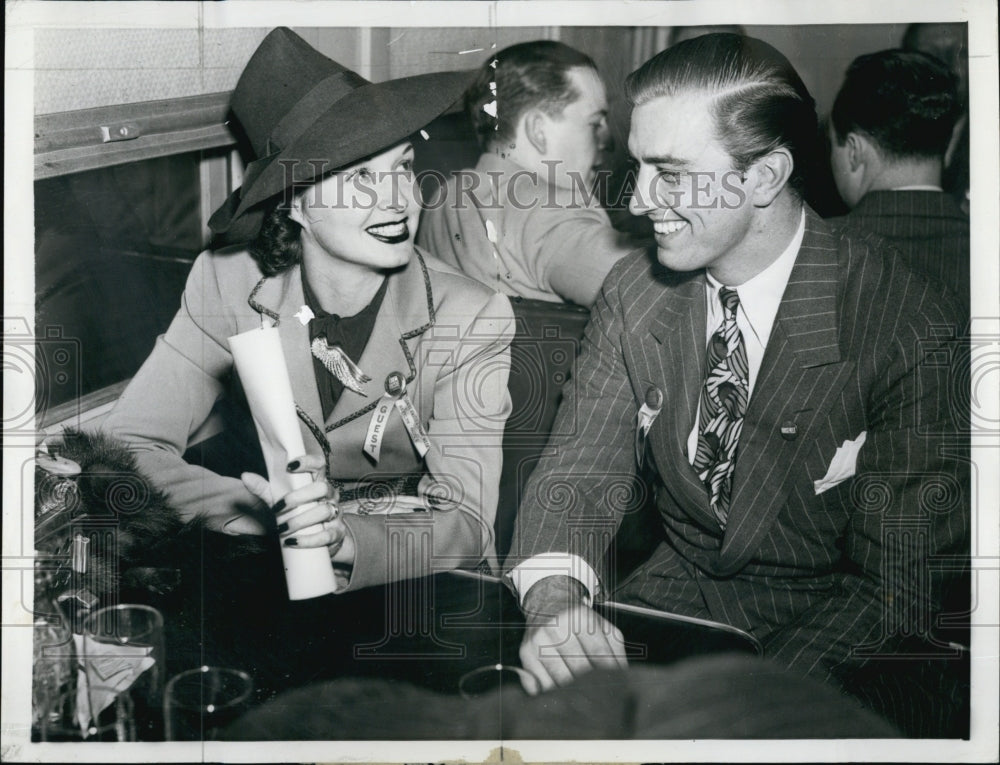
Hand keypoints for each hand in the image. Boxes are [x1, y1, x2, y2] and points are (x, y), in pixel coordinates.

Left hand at [240, 455, 354, 563]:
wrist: (325, 538)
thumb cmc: (301, 513)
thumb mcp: (282, 500)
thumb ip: (264, 489)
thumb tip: (245, 476)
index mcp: (318, 482)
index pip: (319, 464)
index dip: (308, 462)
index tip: (290, 466)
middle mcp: (330, 495)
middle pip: (322, 488)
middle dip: (299, 497)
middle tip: (278, 508)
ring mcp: (336, 514)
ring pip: (324, 511)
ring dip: (300, 521)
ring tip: (281, 529)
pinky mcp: (337, 533)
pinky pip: (327, 536)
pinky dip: (308, 540)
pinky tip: (292, 541)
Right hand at [518, 576, 626, 694]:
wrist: (548, 602)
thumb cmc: (579, 619)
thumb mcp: (603, 627)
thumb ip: (616, 652)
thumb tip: (620, 679)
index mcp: (580, 617)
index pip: (599, 656)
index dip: (608, 676)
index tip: (613, 690)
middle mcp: (557, 626)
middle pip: (579, 670)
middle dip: (592, 687)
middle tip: (599, 696)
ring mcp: (538, 639)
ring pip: (559, 681)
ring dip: (572, 693)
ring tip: (580, 695)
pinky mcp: (525, 652)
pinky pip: (541, 684)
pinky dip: (553, 692)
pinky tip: (561, 689)